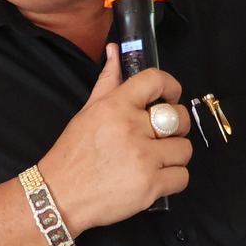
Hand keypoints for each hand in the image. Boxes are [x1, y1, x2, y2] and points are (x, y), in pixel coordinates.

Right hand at [37, 46, 191, 231]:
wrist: (60, 194)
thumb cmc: (73, 153)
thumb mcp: (87, 111)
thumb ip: (108, 81)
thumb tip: (115, 51)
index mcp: (116, 106)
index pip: (156, 81)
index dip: (171, 86)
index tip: (171, 96)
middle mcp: (132, 129)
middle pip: (179, 118)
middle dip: (175, 127)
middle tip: (161, 136)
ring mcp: (143, 158)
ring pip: (184, 149)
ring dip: (174, 156)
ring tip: (155, 160)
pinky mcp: (150, 185)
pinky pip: (182, 177)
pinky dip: (173, 179)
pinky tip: (155, 178)